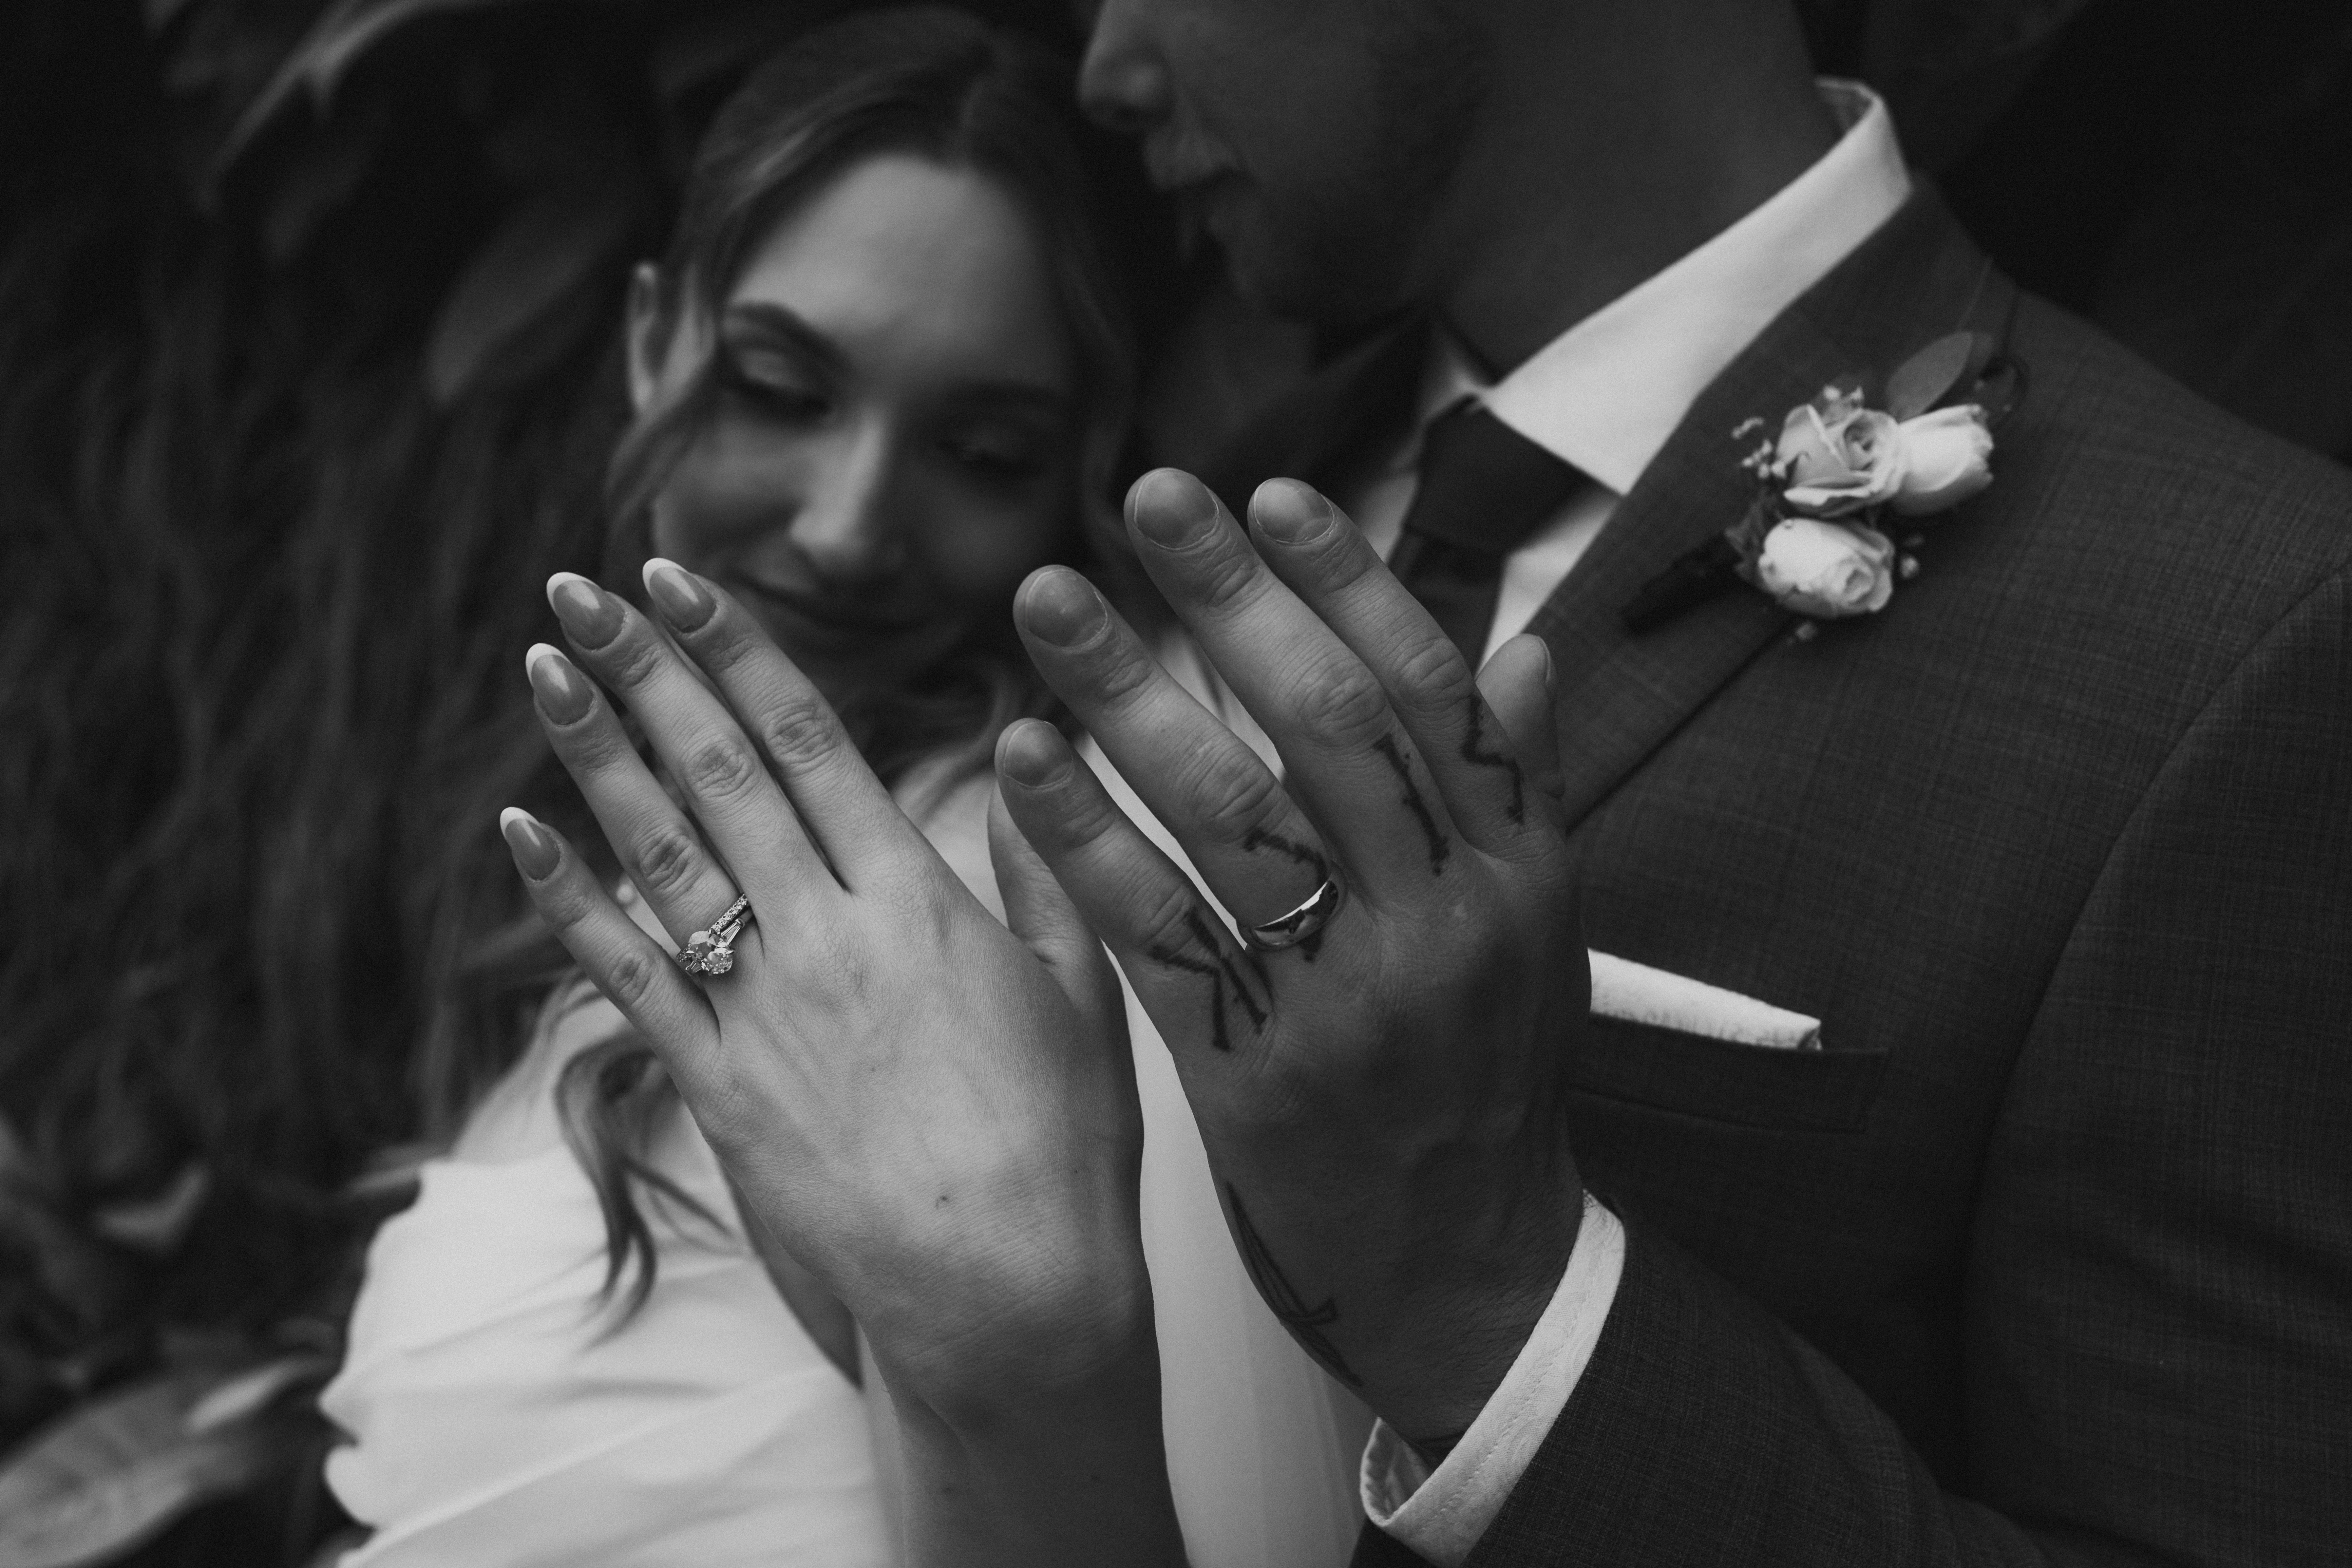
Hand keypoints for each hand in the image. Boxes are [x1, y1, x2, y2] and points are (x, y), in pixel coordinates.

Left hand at [499, 562, 1182, 1562]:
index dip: (737, 651)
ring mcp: (762, 1012)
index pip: (809, 741)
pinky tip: (520, 831)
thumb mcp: (1084, 992)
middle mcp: (828, 937)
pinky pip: (625, 978)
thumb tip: (1028, 759)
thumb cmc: (1063, 1149)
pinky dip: (567, 902)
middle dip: (647, 671)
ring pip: (661, 855)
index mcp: (918, 902)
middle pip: (719, 775)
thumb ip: (1045, 870)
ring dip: (595, 755)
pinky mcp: (718, 1090)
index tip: (680, 583)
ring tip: (543, 669)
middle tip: (580, 588)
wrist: (1004, 1293)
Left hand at [998, 470, 1586, 1448]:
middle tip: (1149, 498)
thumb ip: (1526, 787)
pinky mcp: (1253, 1068)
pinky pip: (1157, 931)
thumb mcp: (1541, 928)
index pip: (1427, 691)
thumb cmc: (1485, 1075)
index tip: (1267, 492)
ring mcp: (1348, 995)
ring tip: (1048, 602)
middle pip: (1328, 726)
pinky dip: (1085, 839)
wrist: (1459, 1258)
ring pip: (1232, 814)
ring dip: (1130, 694)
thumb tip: (1524, 648)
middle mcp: (1442, 916)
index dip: (1347, 582)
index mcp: (1516, 867)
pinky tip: (1023, 761)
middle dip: (1235, 600)